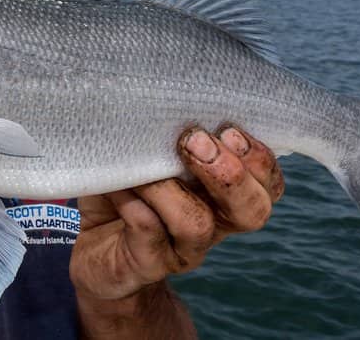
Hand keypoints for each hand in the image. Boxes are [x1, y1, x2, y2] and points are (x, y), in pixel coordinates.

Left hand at [69, 125, 282, 334]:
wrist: (93, 253)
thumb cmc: (123, 190)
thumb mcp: (143, 154)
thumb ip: (159, 132)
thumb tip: (155, 96)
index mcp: (221, 195)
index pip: (266, 183)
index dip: (259, 160)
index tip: (229, 129)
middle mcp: (212, 223)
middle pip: (252, 210)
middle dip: (231, 174)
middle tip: (195, 141)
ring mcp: (180, 248)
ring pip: (198, 224)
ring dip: (170, 188)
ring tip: (143, 168)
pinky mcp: (145, 264)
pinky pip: (149, 231)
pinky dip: (134, 203)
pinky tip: (117, 187)